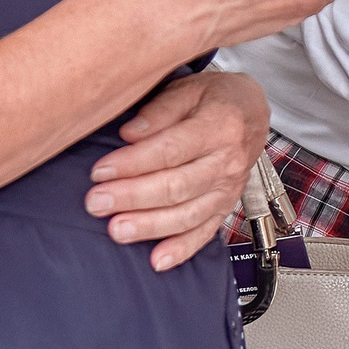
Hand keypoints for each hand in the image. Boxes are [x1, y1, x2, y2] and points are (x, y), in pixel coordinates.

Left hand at [88, 70, 271, 270]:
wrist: (252, 113)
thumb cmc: (216, 98)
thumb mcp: (190, 88)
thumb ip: (160, 109)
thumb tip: (130, 134)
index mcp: (219, 126)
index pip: (171, 150)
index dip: (133, 163)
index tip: (100, 171)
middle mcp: (227, 162)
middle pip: (177, 186)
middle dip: (132, 197)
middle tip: (97, 203)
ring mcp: (228, 189)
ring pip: (187, 214)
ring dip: (150, 226)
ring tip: (116, 230)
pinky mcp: (225, 207)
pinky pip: (205, 232)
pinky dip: (182, 249)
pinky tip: (157, 260)